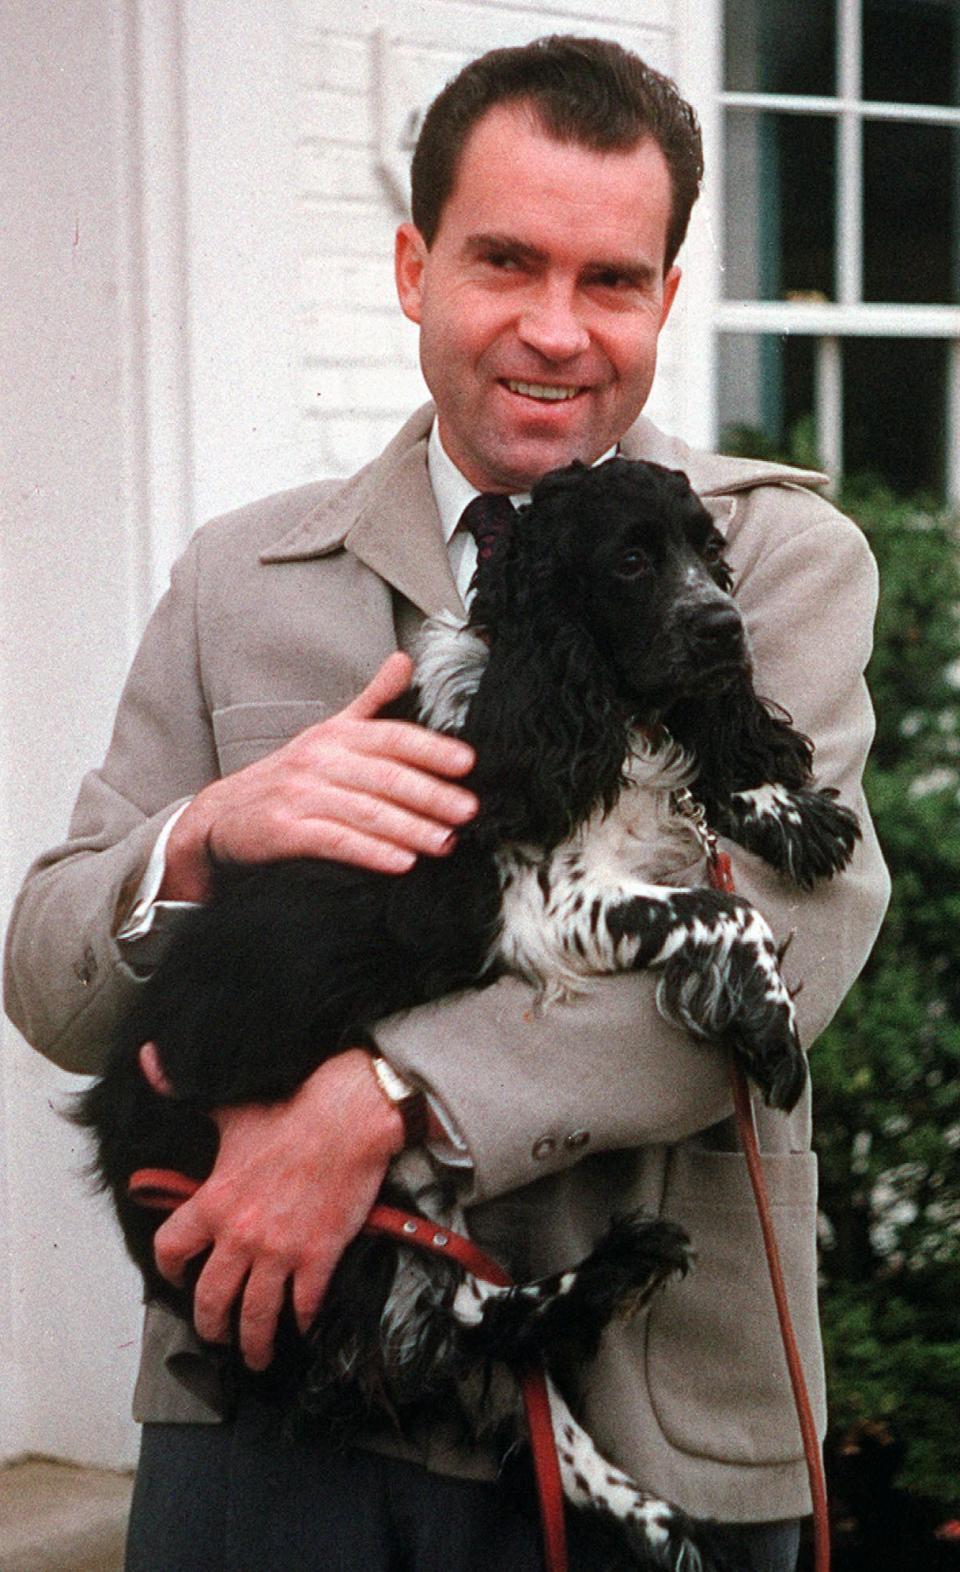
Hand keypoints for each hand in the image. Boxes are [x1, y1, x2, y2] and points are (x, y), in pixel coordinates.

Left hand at [142, 1045, 402, 1369]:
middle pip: (210, 1300)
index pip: (171, 1249)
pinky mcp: (318, 1258)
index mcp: (214, 1202)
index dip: (169, 1270)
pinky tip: (302, 1325)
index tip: (177, 1278)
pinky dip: (302, 1322)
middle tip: (216, 1335)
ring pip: (255, 1317)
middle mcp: (240, 1235)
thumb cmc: (292, 1110)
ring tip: (256, 1355)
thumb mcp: (228, 1105)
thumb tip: (148, 1060)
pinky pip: (304, 1306)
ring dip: (253, 1343)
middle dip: (210, 1326)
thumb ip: (182, 1089)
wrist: (349, 1117)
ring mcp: (279, 1252)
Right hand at [160, 652, 477, 900]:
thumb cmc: (288, 776)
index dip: (430, 748)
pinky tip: (400, 862)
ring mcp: (299, 794)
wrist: (221, 815)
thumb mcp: (328, 732)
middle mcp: (318, 759)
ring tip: (444, 842)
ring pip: (364, 809)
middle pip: (384, 775)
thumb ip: (372, 701)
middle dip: (430, 794)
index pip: (391, 737)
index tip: (467, 763)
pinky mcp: (284, 830)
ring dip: (409, 827)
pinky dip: (370, 852)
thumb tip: (405, 660)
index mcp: (336, 734)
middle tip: (467, 812)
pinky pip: (335, 840)